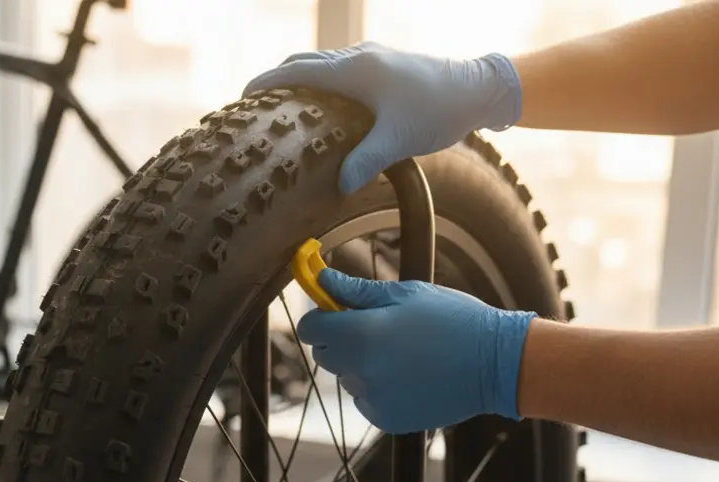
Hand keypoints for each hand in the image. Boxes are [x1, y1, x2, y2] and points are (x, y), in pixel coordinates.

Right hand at [242, 41, 521, 193]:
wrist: (478, 89)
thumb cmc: (438, 110)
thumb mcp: (398, 141)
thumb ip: (366, 162)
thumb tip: (340, 186)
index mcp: (353, 69)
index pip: (294, 72)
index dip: (264, 84)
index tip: (240, 99)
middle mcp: (356, 57)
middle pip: (301, 64)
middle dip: (275, 83)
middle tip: (255, 112)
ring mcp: (369, 59)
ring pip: (320, 66)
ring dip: (298, 84)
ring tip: (282, 115)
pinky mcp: (380, 66)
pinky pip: (337, 71)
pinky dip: (319, 86)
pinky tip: (321, 114)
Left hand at [296, 269, 535, 433]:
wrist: (496, 363)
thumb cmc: (454, 320)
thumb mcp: (406, 295)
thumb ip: (357, 291)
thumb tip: (323, 279)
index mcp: (362, 334)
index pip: (311, 329)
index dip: (320, 319)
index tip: (333, 313)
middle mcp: (362, 370)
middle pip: (326, 356)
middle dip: (340, 341)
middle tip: (376, 330)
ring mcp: (373, 398)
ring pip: (349, 378)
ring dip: (363, 365)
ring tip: (404, 354)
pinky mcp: (386, 418)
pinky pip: (367, 399)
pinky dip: (380, 389)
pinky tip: (410, 376)